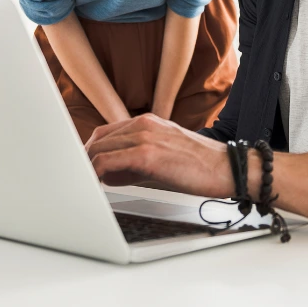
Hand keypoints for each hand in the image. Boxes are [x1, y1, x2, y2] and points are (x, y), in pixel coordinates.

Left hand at [85, 113, 233, 196]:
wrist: (227, 167)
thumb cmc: (199, 165)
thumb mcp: (163, 156)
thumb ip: (134, 162)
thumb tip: (108, 175)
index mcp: (147, 122)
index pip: (106, 133)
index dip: (91, 151)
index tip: (84, 167)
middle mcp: (143, 124)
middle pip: (98, 139)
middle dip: (85, 160)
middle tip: (79, 178)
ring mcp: (144, 137)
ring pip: (100, 149)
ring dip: (88, 167)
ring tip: (86, 184)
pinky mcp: (147, 154)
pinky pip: (108, 162)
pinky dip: (97, 173)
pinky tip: (97, 184)